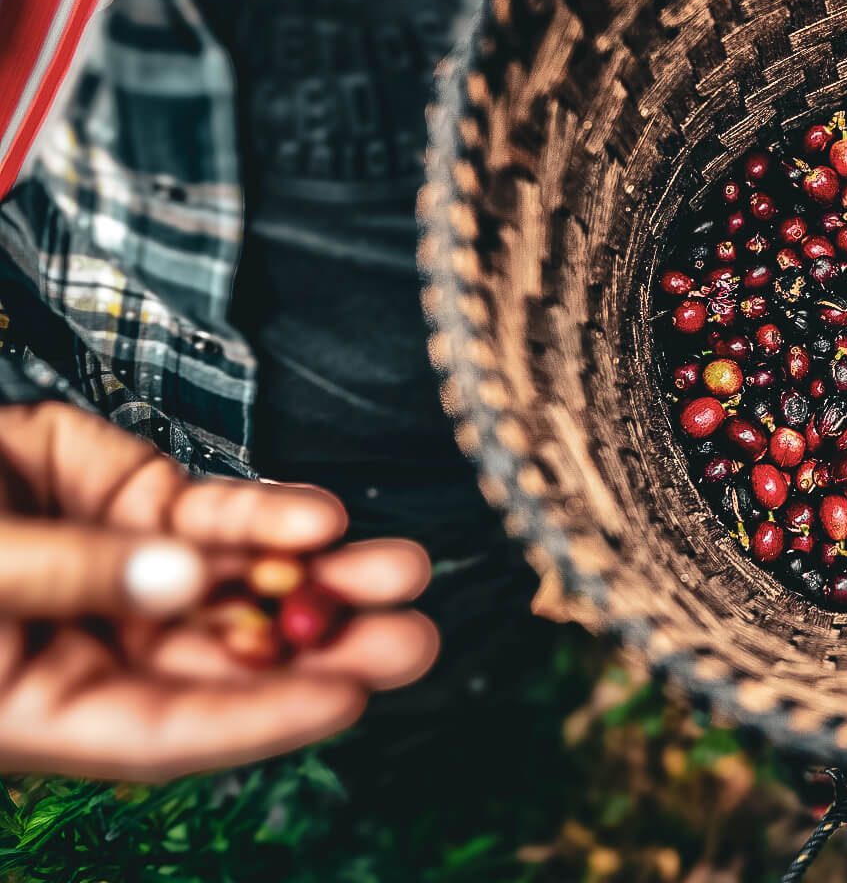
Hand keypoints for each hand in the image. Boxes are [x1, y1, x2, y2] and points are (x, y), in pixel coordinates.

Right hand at [0, 402, 438, 781]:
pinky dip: (268, 515)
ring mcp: (122, 569)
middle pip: (229, 661)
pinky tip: (323, 516)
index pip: (170, 733)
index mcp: (42, 710)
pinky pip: (212, 515)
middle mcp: (97, 648)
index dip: (262, 720)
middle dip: (327, 647)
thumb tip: (181, 580)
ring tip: (406, 569)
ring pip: (239, 585)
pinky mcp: (131, 498)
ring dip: (325, 577)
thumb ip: (67, 575)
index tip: (351, 699)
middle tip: (419, 638)